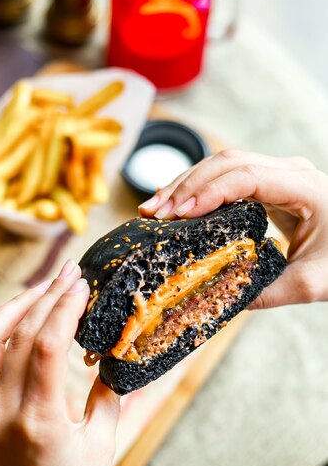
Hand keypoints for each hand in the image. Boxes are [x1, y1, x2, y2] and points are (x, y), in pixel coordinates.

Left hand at [0, 260, 119, 465]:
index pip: (48, 343)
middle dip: (46, 297)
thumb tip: (115, 349)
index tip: (80, 282)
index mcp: (39, 421)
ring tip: (37, 290)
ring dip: (11, 308)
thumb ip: (109, 391)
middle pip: (19, 335)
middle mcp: (0, 414)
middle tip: (66, 273)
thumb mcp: (102, 443)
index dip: (65, 306)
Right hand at [138, 149, 327, 308]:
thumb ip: (269, 292)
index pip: (246, 177)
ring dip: (186, 184)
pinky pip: (227, 176)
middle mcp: (289, 172)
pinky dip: (198, 187)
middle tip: (155, 213)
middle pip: (227, 162)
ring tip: (155, 208)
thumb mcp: (312, 282)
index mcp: (305, 187)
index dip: (208, 192)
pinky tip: (177, 203)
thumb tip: (222, 302)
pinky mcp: (268, 184)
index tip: (179, 215)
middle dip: (186, 186)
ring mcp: (278, 174)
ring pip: (222, 164)